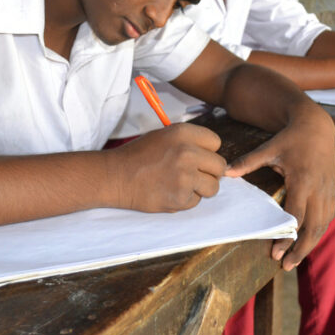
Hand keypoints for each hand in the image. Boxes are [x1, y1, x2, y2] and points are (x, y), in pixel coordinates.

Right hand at [109, 123, 226, 212]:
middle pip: (220, 166)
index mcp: (183, 133)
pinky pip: (196, 201)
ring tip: (181, 184)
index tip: (198, 156)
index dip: (207, 151)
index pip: (216, 142)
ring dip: (201, 188)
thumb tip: (213, 155)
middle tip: (193, 174)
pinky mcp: (181, 198)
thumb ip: (189, 142)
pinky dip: (185, 200)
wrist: (115, 177)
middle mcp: (187, 153)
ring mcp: (185, 177)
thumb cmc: (138, 155)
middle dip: (209, 172)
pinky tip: (169, 192)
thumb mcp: (163, 136)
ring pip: (213, 187)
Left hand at [225, 106, 334, 270]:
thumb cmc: (290, 138)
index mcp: (302, 180)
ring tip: (296, 260)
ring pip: (324, 224)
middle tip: (287, 266)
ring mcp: (329, 190)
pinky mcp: (334, 189)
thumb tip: (225, 173)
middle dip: (301, 249)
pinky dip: (319, 231)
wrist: (317, 125)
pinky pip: (329, 216)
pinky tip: (309, 241)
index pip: (296, 216)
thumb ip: (248, 162)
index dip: (287, 237)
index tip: (277, 254)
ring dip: (311, 244)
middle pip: (313, 227)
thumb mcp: (269, 148)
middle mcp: (318, 188)